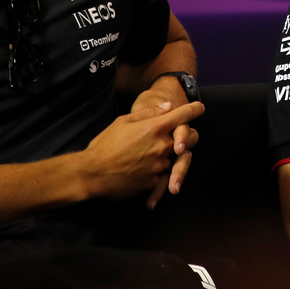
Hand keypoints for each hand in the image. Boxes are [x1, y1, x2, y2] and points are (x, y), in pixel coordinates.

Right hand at [83, 101, 203, 207]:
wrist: (90, 174)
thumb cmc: (104, 145)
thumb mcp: (124, 121)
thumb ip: (149, 113)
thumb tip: (169, 107)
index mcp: (155, 128)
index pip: (184, 115)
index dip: (194, 109)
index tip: (199, 108)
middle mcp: (163, 146)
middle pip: (190, 138)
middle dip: (188, 135)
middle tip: (180, 135)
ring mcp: (160, 165)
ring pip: (177, 158)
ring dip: (171, 154)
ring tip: (154, 155)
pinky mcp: (154, 182)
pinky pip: (164, 175)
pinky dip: (159, 172)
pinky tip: (145, 171)